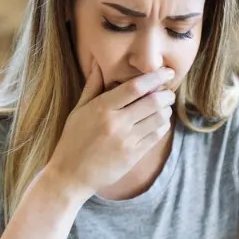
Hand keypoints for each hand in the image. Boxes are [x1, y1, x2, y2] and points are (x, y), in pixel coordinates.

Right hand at [45, 64, 175, 198]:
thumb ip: (92, 86)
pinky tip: (159, 123)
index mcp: (102, 108)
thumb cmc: (72, 140)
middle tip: (168, 92)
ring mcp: (126, 141)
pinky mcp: (133, 156)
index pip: (135, 87)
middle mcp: (116, 123)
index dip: (155, 77)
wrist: (70, 175)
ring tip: (164, 107)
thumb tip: (98, 63)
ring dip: (166, 110)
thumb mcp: (78, 111)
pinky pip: (156, 137)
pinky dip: (162, 126)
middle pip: (152, 102)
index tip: (166, 71)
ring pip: (158, 119)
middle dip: (166, 94)